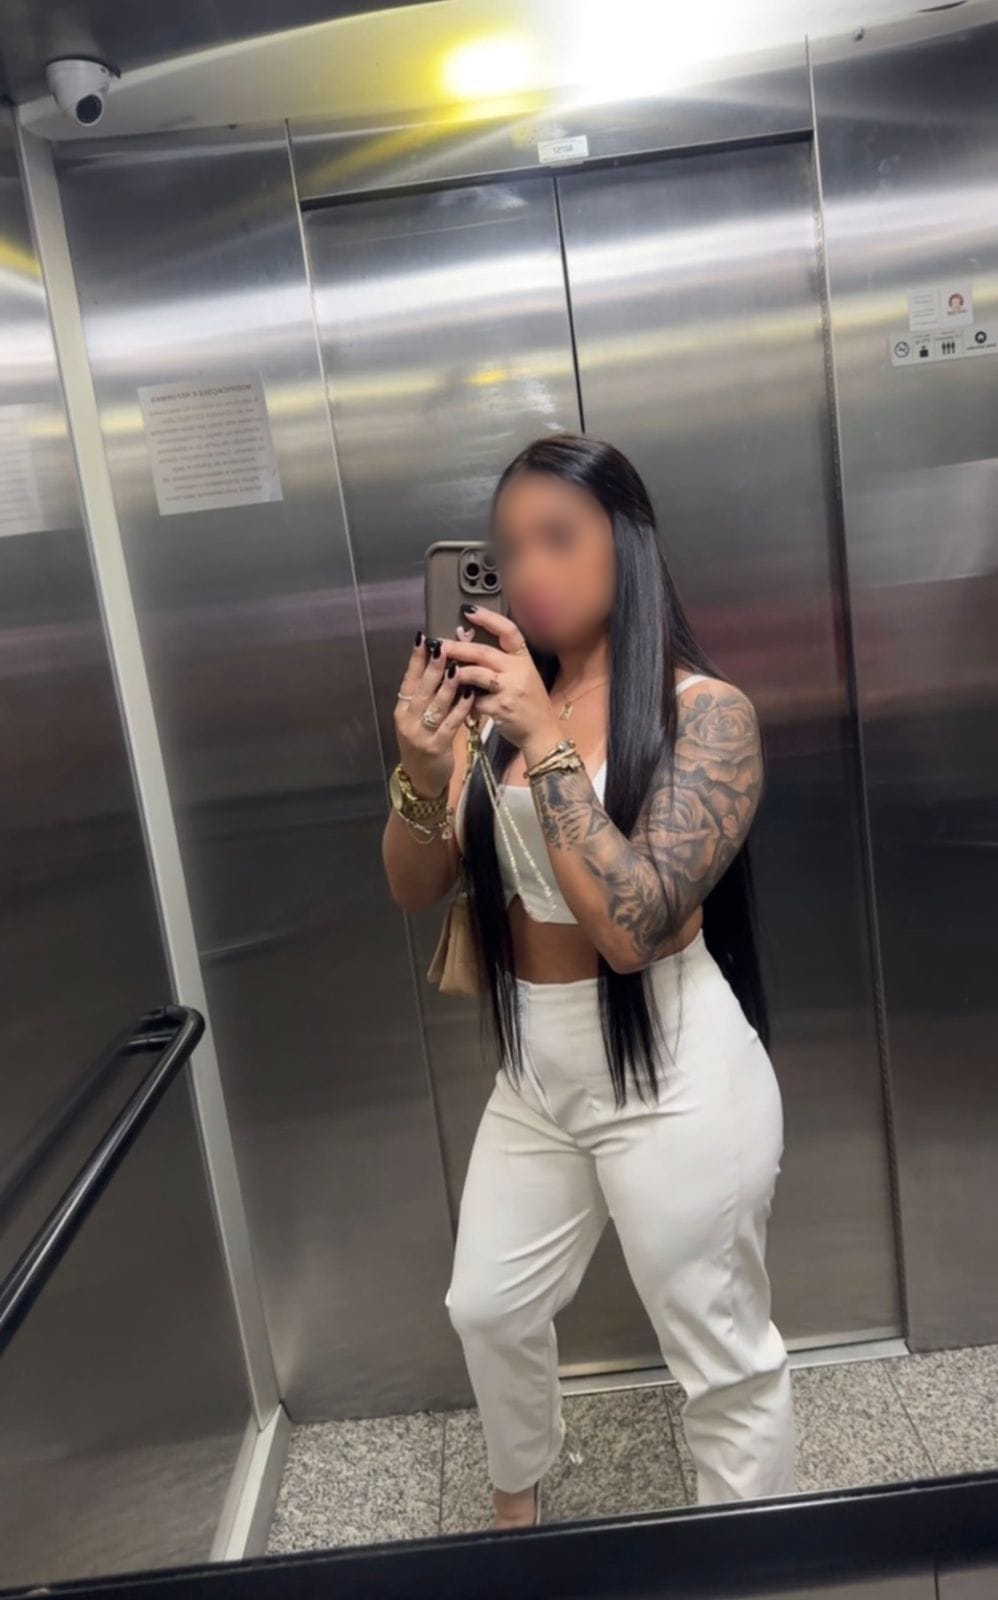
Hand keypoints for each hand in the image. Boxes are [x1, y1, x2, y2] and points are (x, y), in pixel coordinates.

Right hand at [394, 633, 472, 796]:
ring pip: (435, 705)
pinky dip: (460, 708)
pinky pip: (450, 724)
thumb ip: (428, 695)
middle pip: (421, 689)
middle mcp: (408, 720)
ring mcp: (421, 734)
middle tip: (442, 646)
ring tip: (457, 666)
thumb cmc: (423, 743)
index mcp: (402, 710)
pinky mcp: (436, 747)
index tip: (423, 638)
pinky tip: (470, 695)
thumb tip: (442, 665)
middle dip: (432, 666)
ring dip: (447, 685)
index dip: (416, 659)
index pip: (409, 679)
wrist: (422, 779)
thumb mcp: (418, 719)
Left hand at [442, 606, 561, 759]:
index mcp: (524, 659)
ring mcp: (511, 689)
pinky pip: (475, 700)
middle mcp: (520, 670)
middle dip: (458, 647)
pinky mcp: (501, 708)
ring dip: (456, 672)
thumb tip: (465, 637)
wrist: (542, 732)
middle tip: (438, 644)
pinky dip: (464, 701)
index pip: (509, 631)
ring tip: (441, 671)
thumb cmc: (528, 703)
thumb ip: (497, 660)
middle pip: (484, 652)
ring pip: (476, 674)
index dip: (488, 618)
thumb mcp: (520, 677)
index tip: (468, 610)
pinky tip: (456, 702)